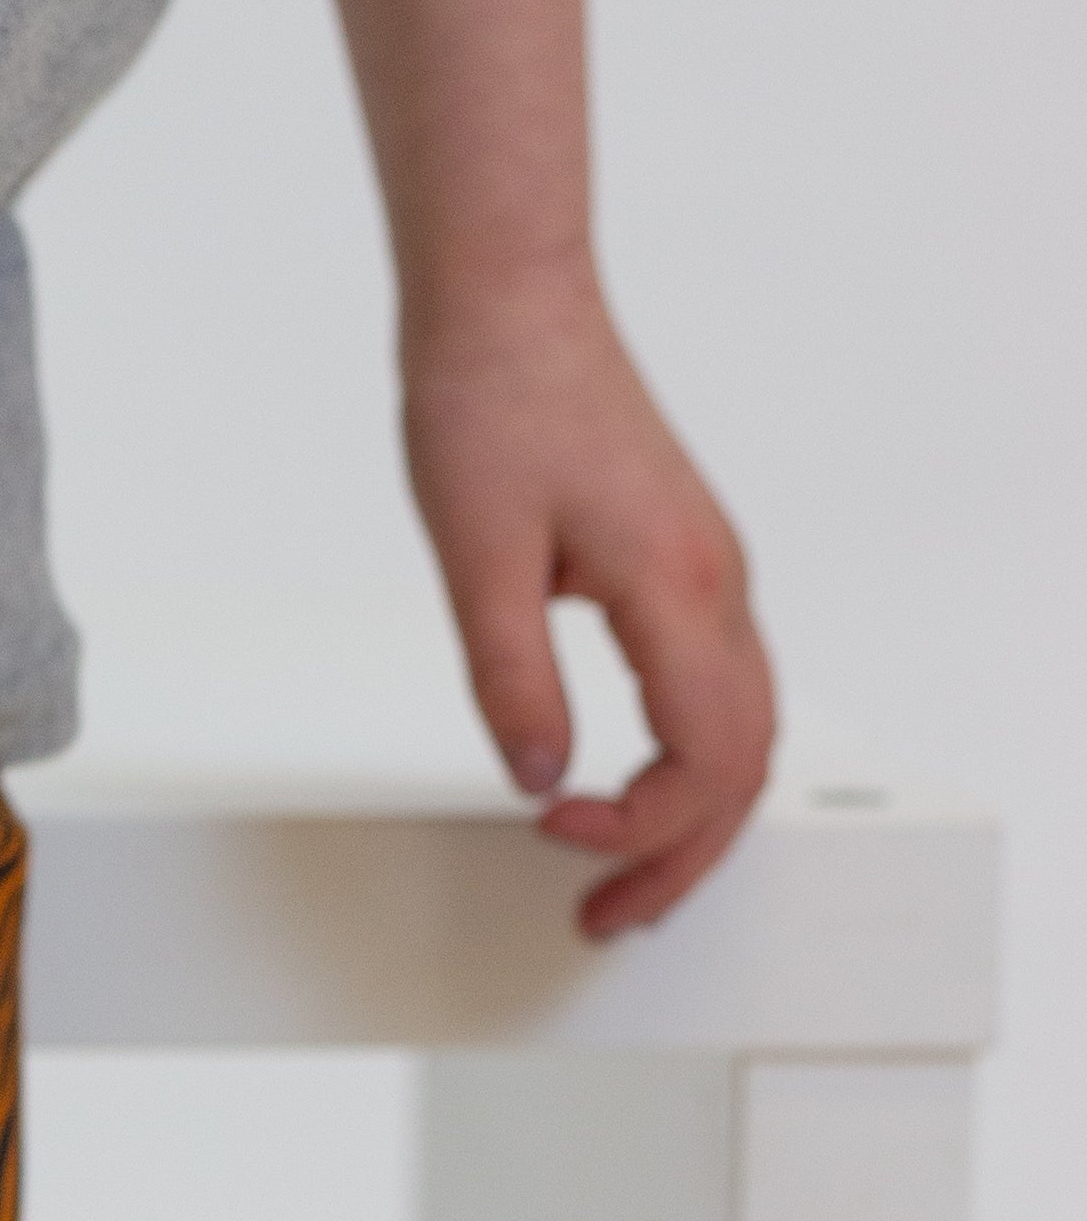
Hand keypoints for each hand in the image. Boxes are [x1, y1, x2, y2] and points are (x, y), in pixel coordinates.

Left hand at [404, 288, 775, 938]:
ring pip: (743, 727)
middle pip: (744, 764)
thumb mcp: (476, 556)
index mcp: (677, 588)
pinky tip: (632, 781)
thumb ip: (510, 676)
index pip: (706, 761)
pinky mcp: (681, 560)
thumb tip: (534, 775)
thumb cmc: (491, 401)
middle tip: (607, 915)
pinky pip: (717, 684)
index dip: (641, 828)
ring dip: (691, 813)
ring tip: (619, 871)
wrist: (507, 305)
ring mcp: (710, 571)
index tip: (554, 834)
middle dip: (683, 857)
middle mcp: (718, 583)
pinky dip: (688, 756)